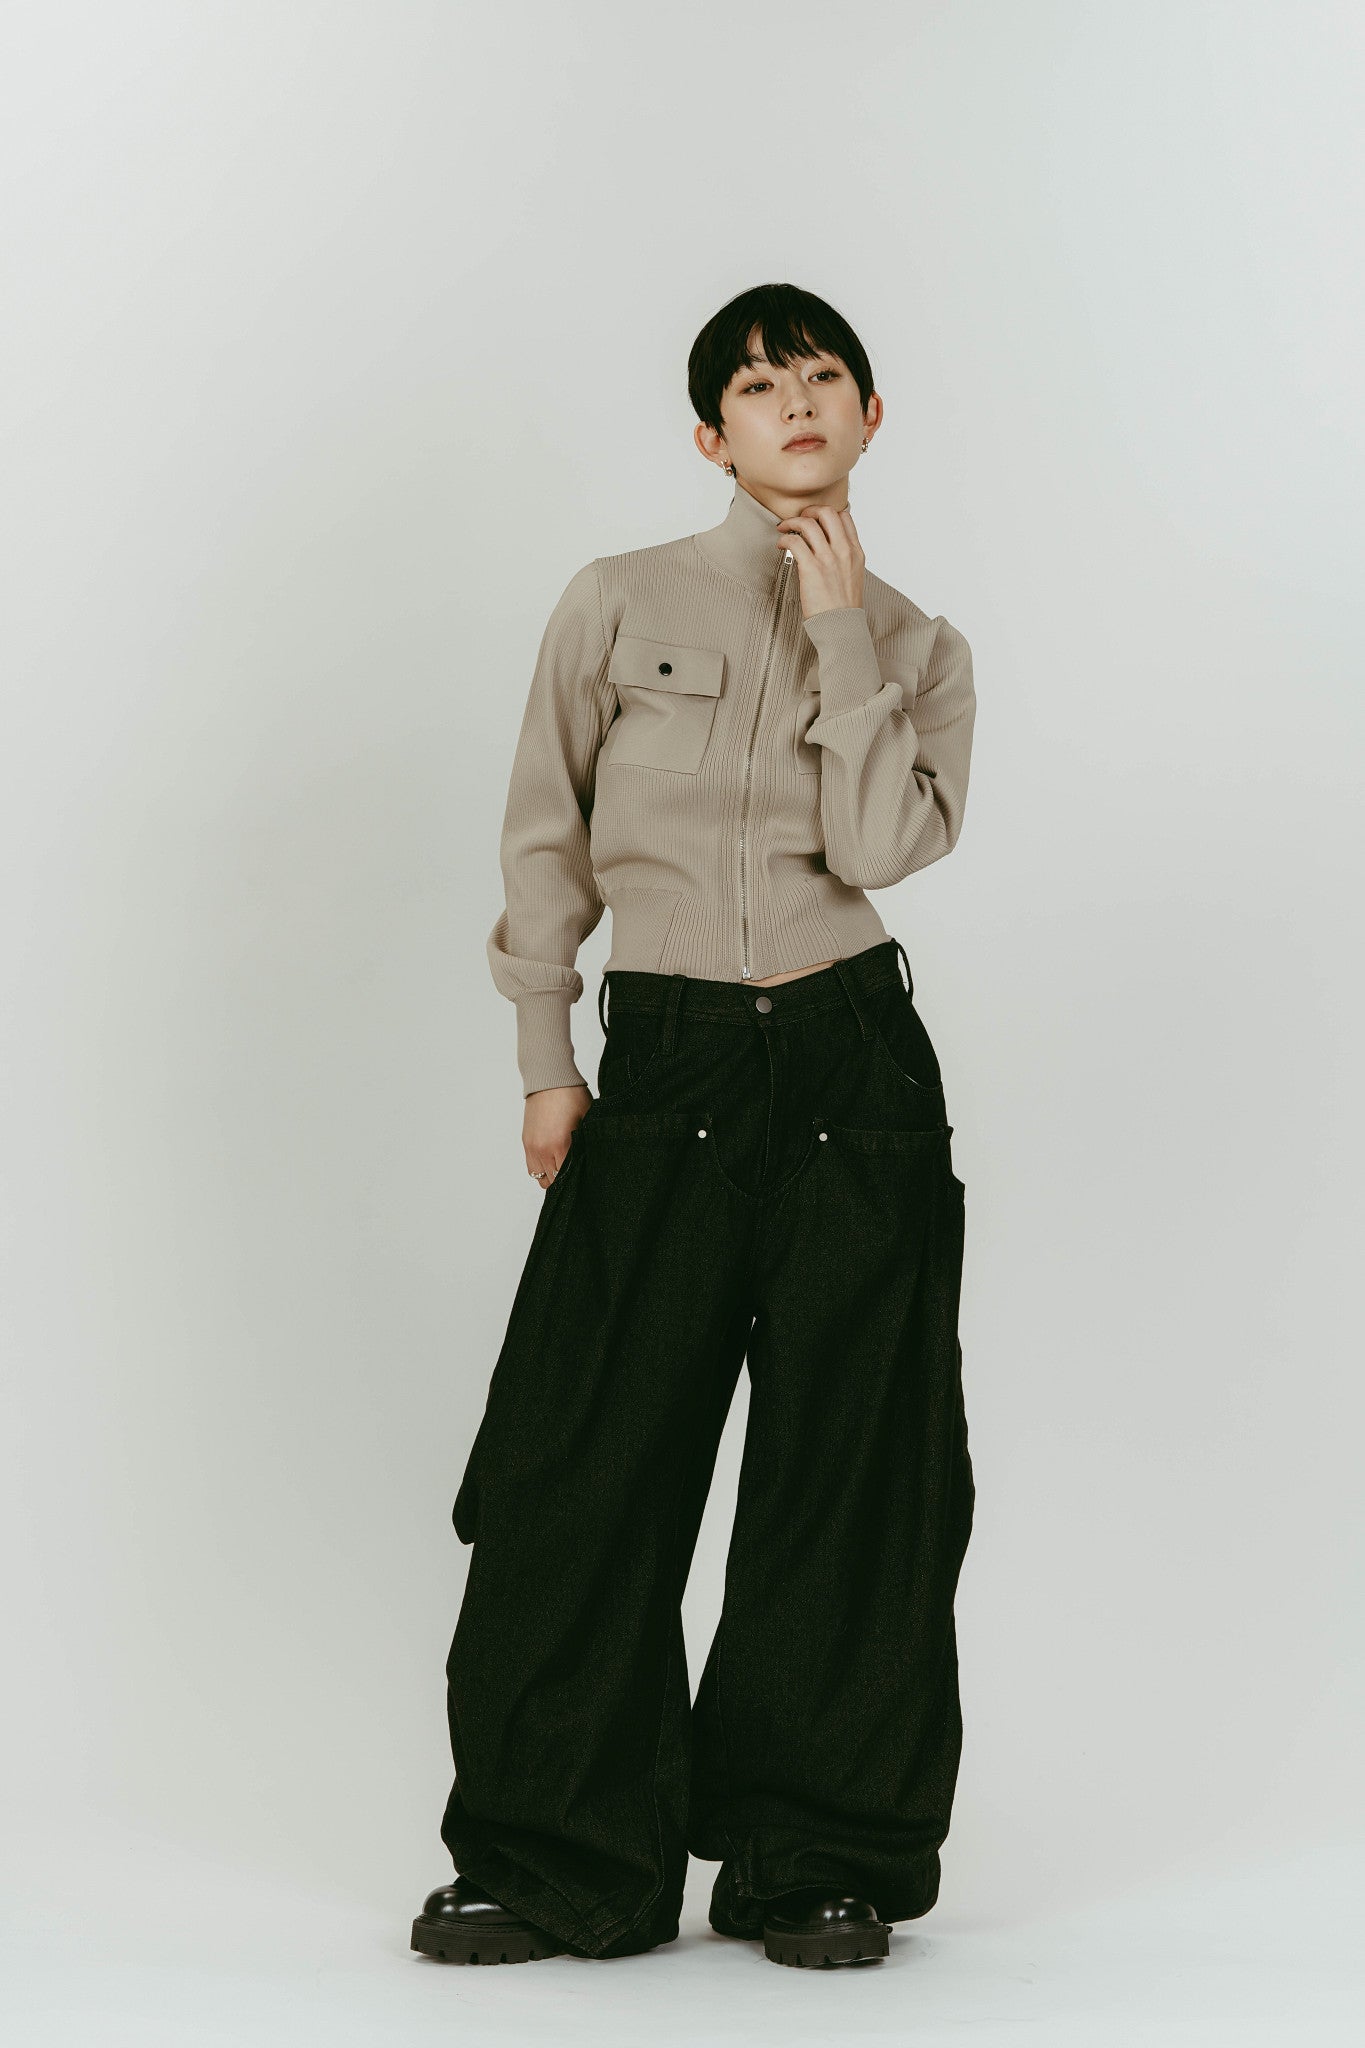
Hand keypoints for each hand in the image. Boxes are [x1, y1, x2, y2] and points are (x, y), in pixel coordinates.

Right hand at [522, 1082, 590, 1190]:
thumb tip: (588, 1160)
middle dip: (563, 1178)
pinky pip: (531, 1166)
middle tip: (574, 1170)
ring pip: (539, 1177)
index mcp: (560, 1145)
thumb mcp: (586, 1120)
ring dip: (550, 1175)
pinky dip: (541, 1167)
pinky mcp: (526, 1141)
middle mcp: (543, 1149)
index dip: (576, 1178)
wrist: (549, 1079)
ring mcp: (532, 1146)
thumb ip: (585, 1143)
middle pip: (552, 1181)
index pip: (566, 1177)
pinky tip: (551, 1158)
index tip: (583, 1174)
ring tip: (561, 1165)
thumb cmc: (571, 1096)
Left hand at [776, 502, 864, 618]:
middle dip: (809, 510)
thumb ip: (844, 558)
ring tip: (784, 529)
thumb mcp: (853, 576)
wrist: (841, 626)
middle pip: (827, 512)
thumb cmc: (843, 607)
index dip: (828, 513)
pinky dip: (784, 539)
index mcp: (855, 552)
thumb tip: (827, 547)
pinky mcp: (811, 568)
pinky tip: (781, 545)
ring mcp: (828, 558)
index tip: (816, 519)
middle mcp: (844, 551)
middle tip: (799, 518)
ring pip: (808, 523)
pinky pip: (794, 542)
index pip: (845, 517)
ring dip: (792, 522)